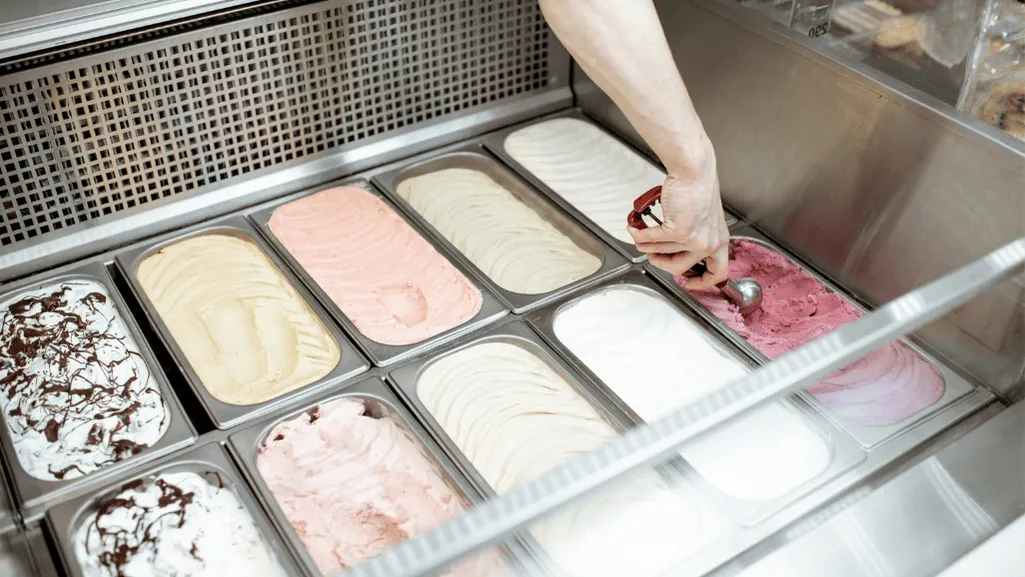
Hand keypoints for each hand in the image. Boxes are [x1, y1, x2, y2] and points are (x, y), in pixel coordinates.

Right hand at [627, 159, 729, 289]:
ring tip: (639, 234)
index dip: (702, 282)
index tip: (689, 282)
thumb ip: (695, 234)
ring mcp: (694, 239)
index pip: (717, 273)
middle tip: (652, 255)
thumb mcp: (705, 217)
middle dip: (660, 263)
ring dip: (645, 243)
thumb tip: (672, 248)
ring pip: (661, 251)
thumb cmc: (697, 186)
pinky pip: (652, 239)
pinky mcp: (679, 231)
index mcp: (719, 240)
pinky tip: (635, 227)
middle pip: (680, 268)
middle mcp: (709, 243)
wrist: (693, 169)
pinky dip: (640, 234)